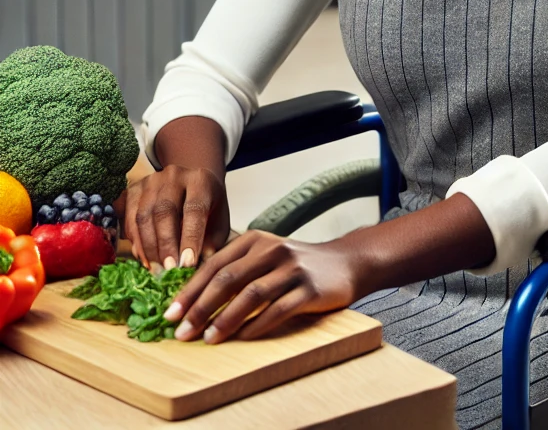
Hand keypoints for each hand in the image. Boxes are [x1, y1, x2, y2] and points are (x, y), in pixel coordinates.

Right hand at [120, 165, 230, 272]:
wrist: (191, 185)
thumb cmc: (207, 207)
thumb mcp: (218, 222)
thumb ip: (211, 242)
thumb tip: (199, 267)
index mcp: (201, 180)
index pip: (195, 209)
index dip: (190, 238)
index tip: (187, 264)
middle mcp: (174, 176)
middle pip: (164, 211)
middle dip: (165, 245)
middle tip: (167, 271)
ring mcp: (151, 181)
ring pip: (143, 216)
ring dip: (147, 247)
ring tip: (155, 269)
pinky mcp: (133, 189)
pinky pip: (129, 218)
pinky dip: (135, 241)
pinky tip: (144, 257)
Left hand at [163, 230, 361, 342]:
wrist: (345, 263)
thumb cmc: (297, 264)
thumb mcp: (265, 256)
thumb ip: (236, 269)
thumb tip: (191, 299)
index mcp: (256, 240)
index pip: (215, 264)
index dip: (190, 290)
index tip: (169, 315)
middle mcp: (273, 249)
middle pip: (229, 279)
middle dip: (201, 307)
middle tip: (182, 332)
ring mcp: (293, 268)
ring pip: (252, 295)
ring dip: (226, 319)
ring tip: (208, 339)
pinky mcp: (310, 288)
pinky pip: (278, 310)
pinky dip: (257, 325)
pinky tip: (243, 338)